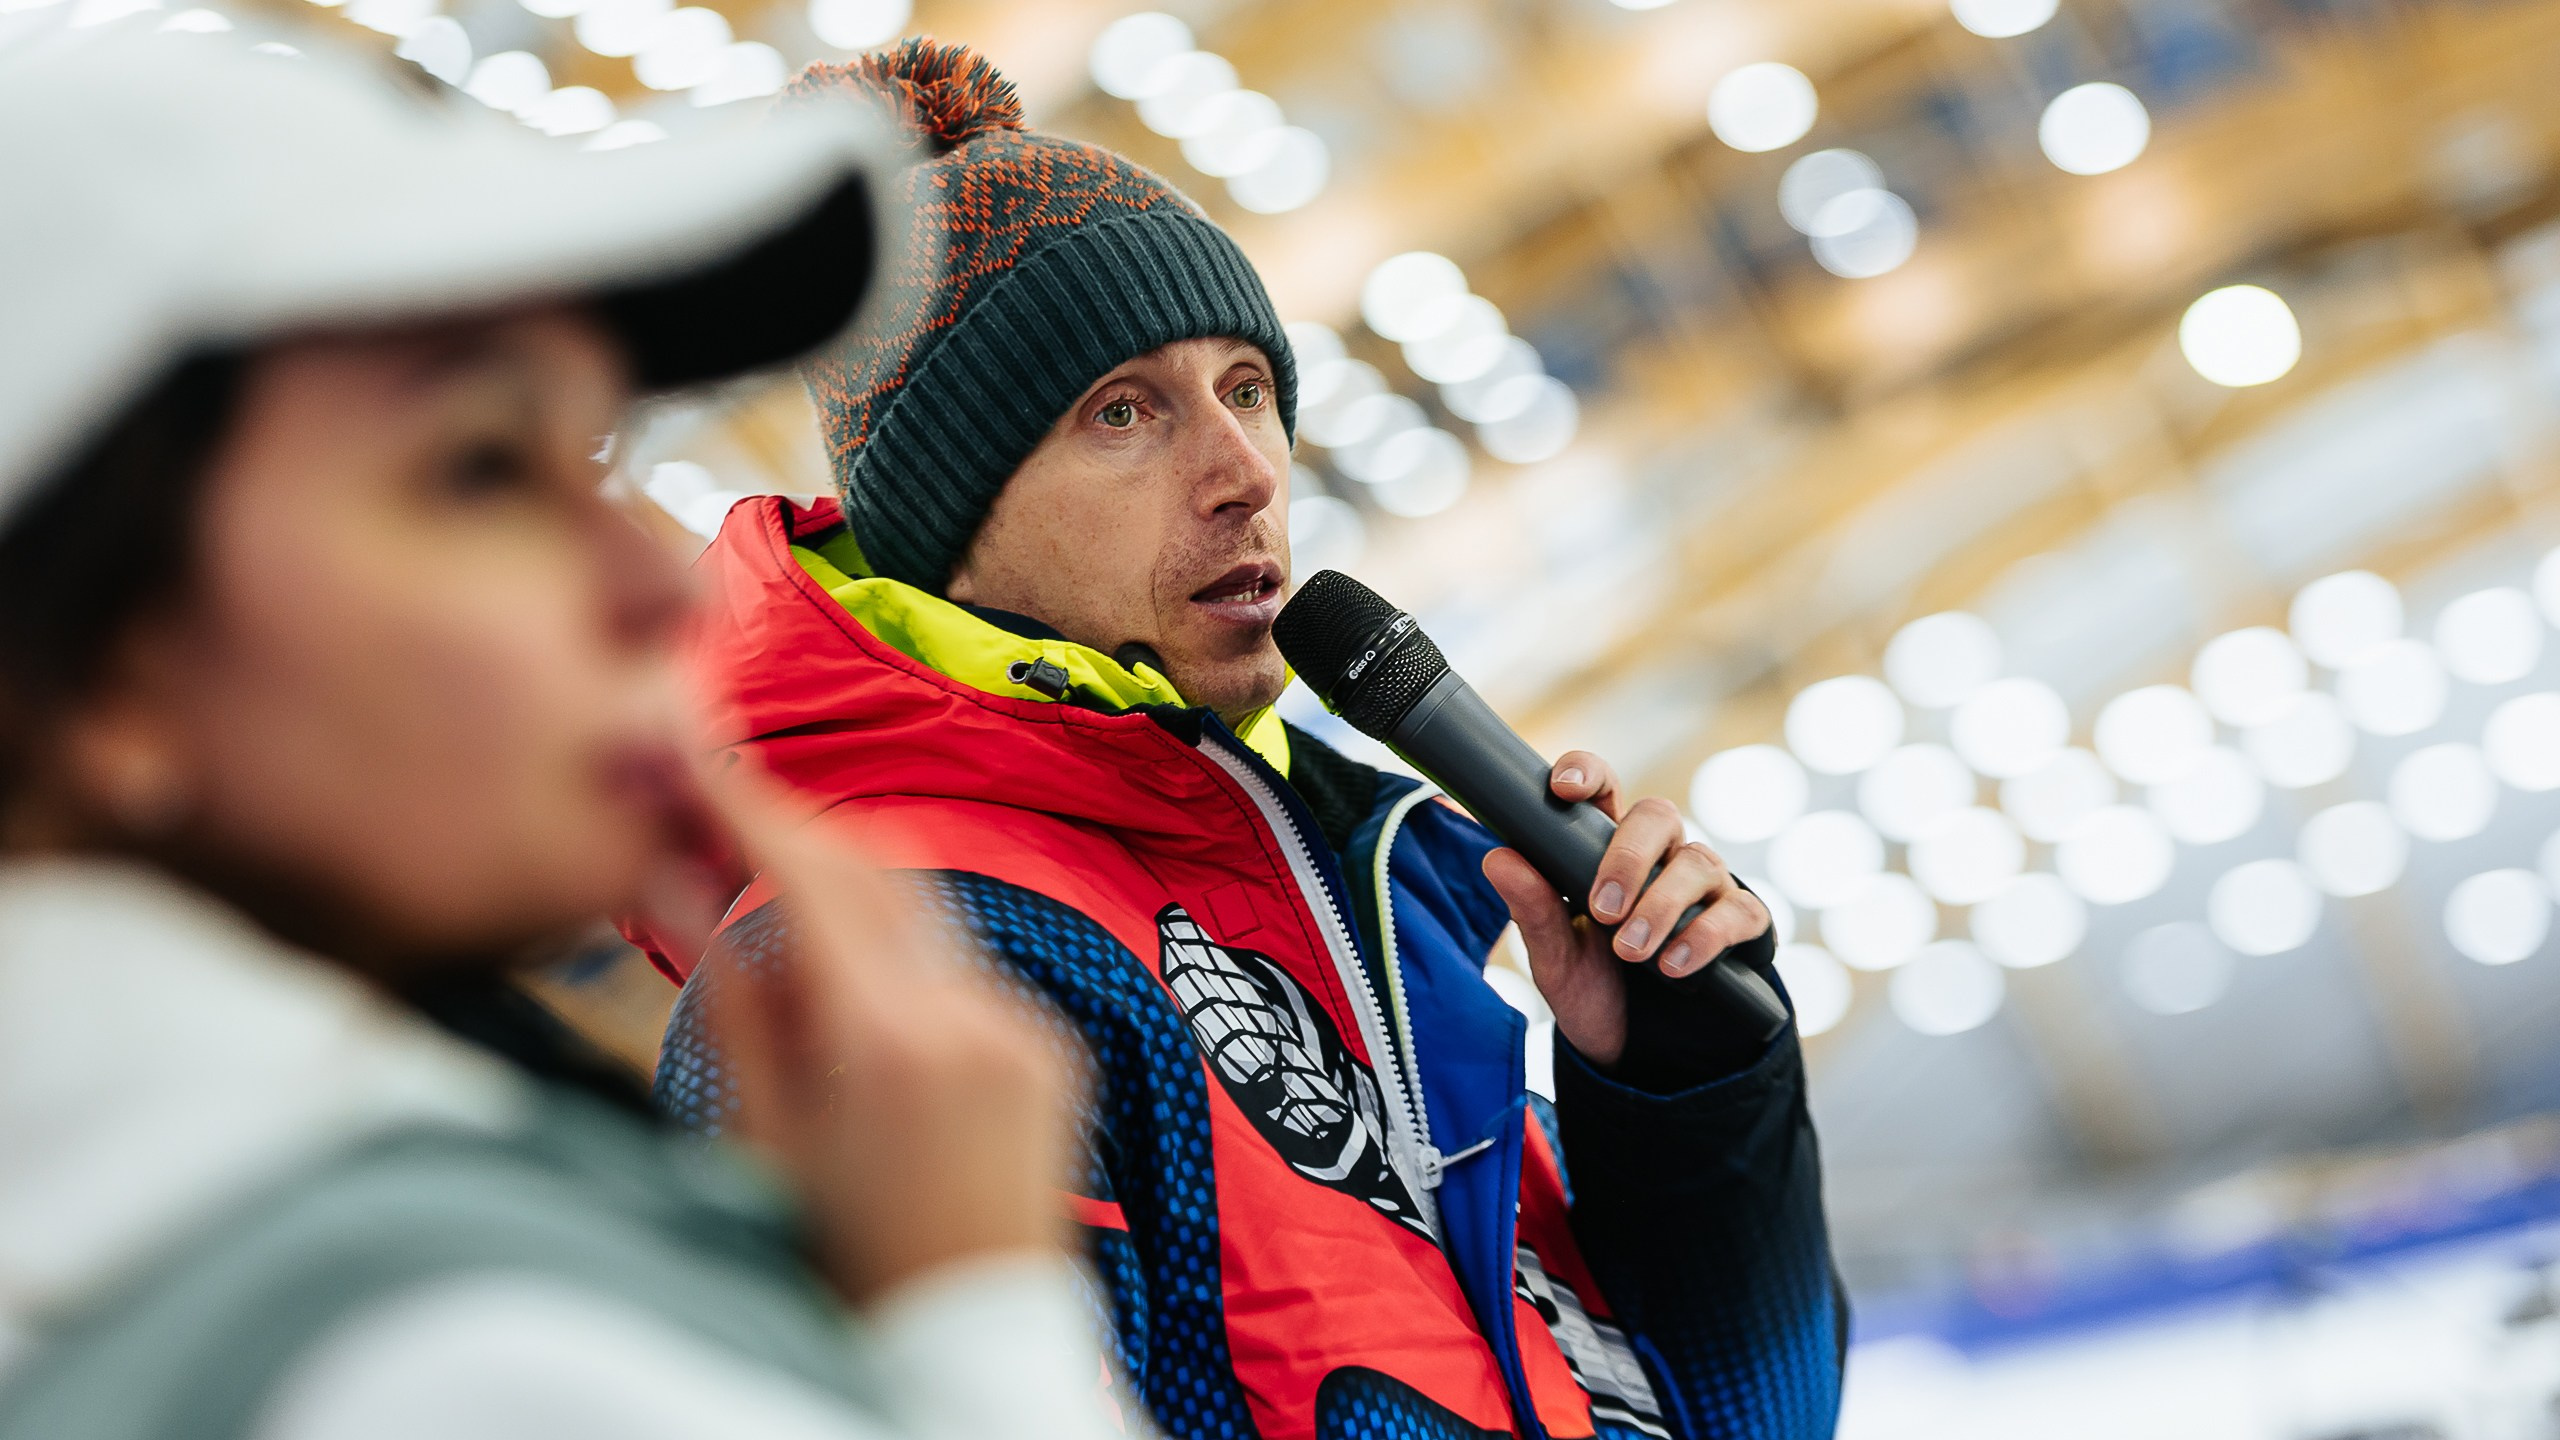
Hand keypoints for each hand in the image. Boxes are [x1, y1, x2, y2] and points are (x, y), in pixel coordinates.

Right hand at [702, 769, 1078, 1304]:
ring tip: (780, 921)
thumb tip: (674, 883)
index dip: (751, 810)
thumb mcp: (768, 1137)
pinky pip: (968, 967)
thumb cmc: (851, 1257)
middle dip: (800, 834)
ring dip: (853, 895)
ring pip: (925, 914)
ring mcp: (1025, 1026)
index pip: (813, 880)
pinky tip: (858, 1001)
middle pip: (877, 873)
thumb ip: (733, 1001)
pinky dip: (907, 957)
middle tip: (727, 815)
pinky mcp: (1053, 1044)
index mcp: (890, 1041)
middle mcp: (974, 1016)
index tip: (701, 764)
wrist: (969, 1333)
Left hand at [1478, 750, 1770, 1068]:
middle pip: (1658, 814)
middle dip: (1628, 857)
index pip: (1603, 789)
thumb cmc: (1594, 988)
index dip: (1586, 773)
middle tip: (1603, 909)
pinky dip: (1704, 936)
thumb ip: (1533, 910)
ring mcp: (1705, 887)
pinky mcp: (1741, 924)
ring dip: (1661, 906)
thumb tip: (1497, 857)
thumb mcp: (1556, 959)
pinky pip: (1737, 911)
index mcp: (1607, 849)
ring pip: (1698, 861)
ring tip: (1632, 952)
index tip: (1562, 789)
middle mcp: (1661, 856)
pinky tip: (1674, 966)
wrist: (1639, 1053)